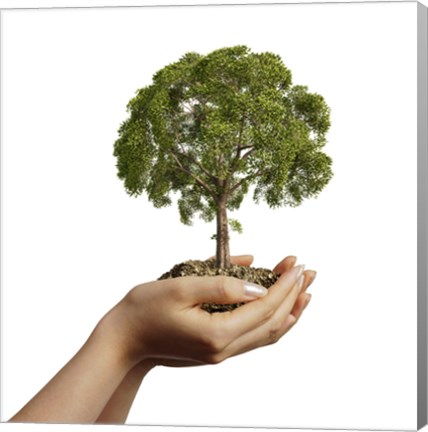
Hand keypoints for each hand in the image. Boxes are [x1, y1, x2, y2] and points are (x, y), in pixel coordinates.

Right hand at [106, 255, 315, 367]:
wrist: (124, 340)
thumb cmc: (145, 308)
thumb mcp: (180, 287)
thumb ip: (221, 285)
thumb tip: (257, 286)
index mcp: (216, 333)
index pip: (264, 308)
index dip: (284, 286)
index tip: (298, 265)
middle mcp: (224, 349)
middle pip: (273, 323)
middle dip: (294, 295)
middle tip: (310, 272)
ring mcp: (221, 354)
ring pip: (268, 335)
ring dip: (289, 311)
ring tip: (306, 292)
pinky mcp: (216, 351)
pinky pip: (255, 339)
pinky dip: (274, 324)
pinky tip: (281, 312)